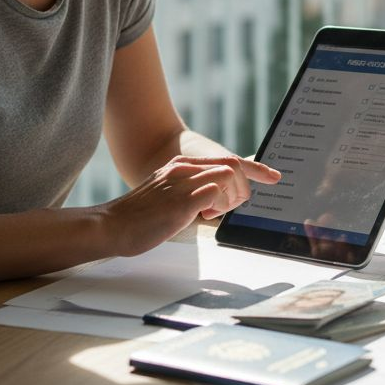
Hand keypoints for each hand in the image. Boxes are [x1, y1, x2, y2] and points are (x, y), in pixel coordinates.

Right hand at [102, 155, 271, 255]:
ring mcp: (183, 182)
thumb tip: (212, 204)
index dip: (252, 168)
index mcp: (180, 164)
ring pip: (228, 176)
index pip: (225, 160)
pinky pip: (216, 193)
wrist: (112, 225)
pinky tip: (204, 217)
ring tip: (211, 213)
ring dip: (231, 198)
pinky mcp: (182, 200)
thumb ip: (189, 193)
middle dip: (243, 187)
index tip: (272, 176)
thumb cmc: (138, 217)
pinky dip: (219, 207)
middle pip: (232, 165)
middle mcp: (183, 167)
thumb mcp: (167, 196)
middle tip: (228, 208)